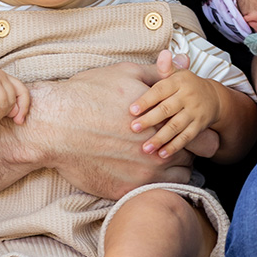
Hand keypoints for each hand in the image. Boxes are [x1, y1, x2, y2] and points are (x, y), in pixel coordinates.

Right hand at [29, 62, 201, 198]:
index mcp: (164, 122)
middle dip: (186, 148)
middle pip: (192, 159)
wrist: (54, 126)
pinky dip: (155, 184)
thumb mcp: (128, 74)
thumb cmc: (89, 94)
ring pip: (178, 178)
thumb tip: (185, 62)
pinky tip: (143, 170)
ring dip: (174, 168)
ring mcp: (143, 175)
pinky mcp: (125, 192)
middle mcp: (158, 151)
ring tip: (159, 156)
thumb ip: (161, 74)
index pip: (202, 137)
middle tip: (172, 140)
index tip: (186, 125)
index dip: (195, 130)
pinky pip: (155, 193)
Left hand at [129, 50, 221, 157]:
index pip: (161, 90)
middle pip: (167, 109)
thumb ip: (166, 68)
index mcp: (179, 81)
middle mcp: (188, 96)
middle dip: (150, 120)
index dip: (146, 100)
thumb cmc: (186, 85)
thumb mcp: (178, 74)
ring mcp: (195, 112)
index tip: (131, 110)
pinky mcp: (200, 126)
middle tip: (133, 128)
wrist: (214, 98)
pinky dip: (174, 146)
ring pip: (176, 126)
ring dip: (160, 138)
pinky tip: (161, 154)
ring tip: (145, 148)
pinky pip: (186, 138)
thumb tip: (163, 53)